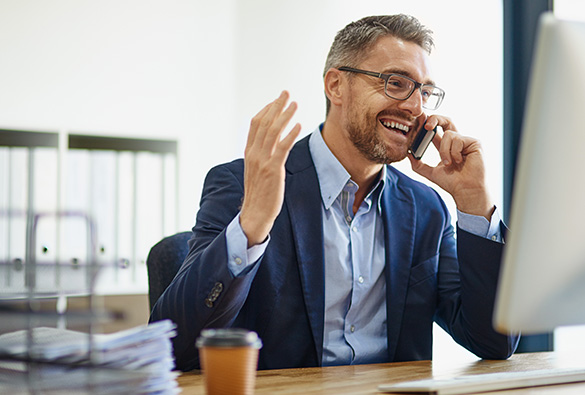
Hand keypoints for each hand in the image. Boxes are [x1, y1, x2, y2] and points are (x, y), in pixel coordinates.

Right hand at [239, 91, 300, 246]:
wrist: (255, 213)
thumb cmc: (259, 194)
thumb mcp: (256, 171)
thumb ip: (261, 155)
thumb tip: (271, 144)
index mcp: (249, 152)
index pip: (255, 124)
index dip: (266, 109)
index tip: (276, 100)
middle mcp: (254, 154)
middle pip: (264, 123)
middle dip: (276, 106)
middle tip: (286, 93)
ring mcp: (263, 161)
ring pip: (273, 132)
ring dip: (284, 115)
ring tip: (294, 104)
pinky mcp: (273, 169)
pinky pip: (282, 148)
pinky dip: (290, 134)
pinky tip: (298, 125)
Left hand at [408, 115, 493, 219]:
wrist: (465, 190)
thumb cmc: (452, 183)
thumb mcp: (431, 172)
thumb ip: (418, 164)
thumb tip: (408, 153)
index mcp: (446, 146)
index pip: (436, 130)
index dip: (427, 124)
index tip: (418, 120)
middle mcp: (457, 141)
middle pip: (446, 121)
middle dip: (435, 119)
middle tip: (426, 125)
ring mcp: (466, 141)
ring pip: (448, 135)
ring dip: (444, 151)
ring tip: (449, 164)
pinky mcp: (474, 142)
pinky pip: (457, 139)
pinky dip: (454, 152)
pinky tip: (460, 161)